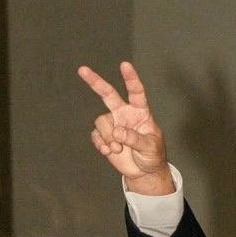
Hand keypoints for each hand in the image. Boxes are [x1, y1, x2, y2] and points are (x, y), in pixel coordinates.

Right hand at [77, 61, 173, 193]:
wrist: (144, 171)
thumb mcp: (150, 148)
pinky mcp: (104, 136)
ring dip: (108, 137)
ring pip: (101, 122)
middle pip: (108, 94)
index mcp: (140, 113)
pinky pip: (96, 135)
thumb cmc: (153, 156)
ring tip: (118, 149)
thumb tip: (117, 132)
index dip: (131, 79)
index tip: (125, 65)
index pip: (136, 92)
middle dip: (95, 82)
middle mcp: (124, 114)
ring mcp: (113, 124)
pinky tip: (109, 152)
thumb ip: (135, 139)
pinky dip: (101, 144)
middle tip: (82, 69)